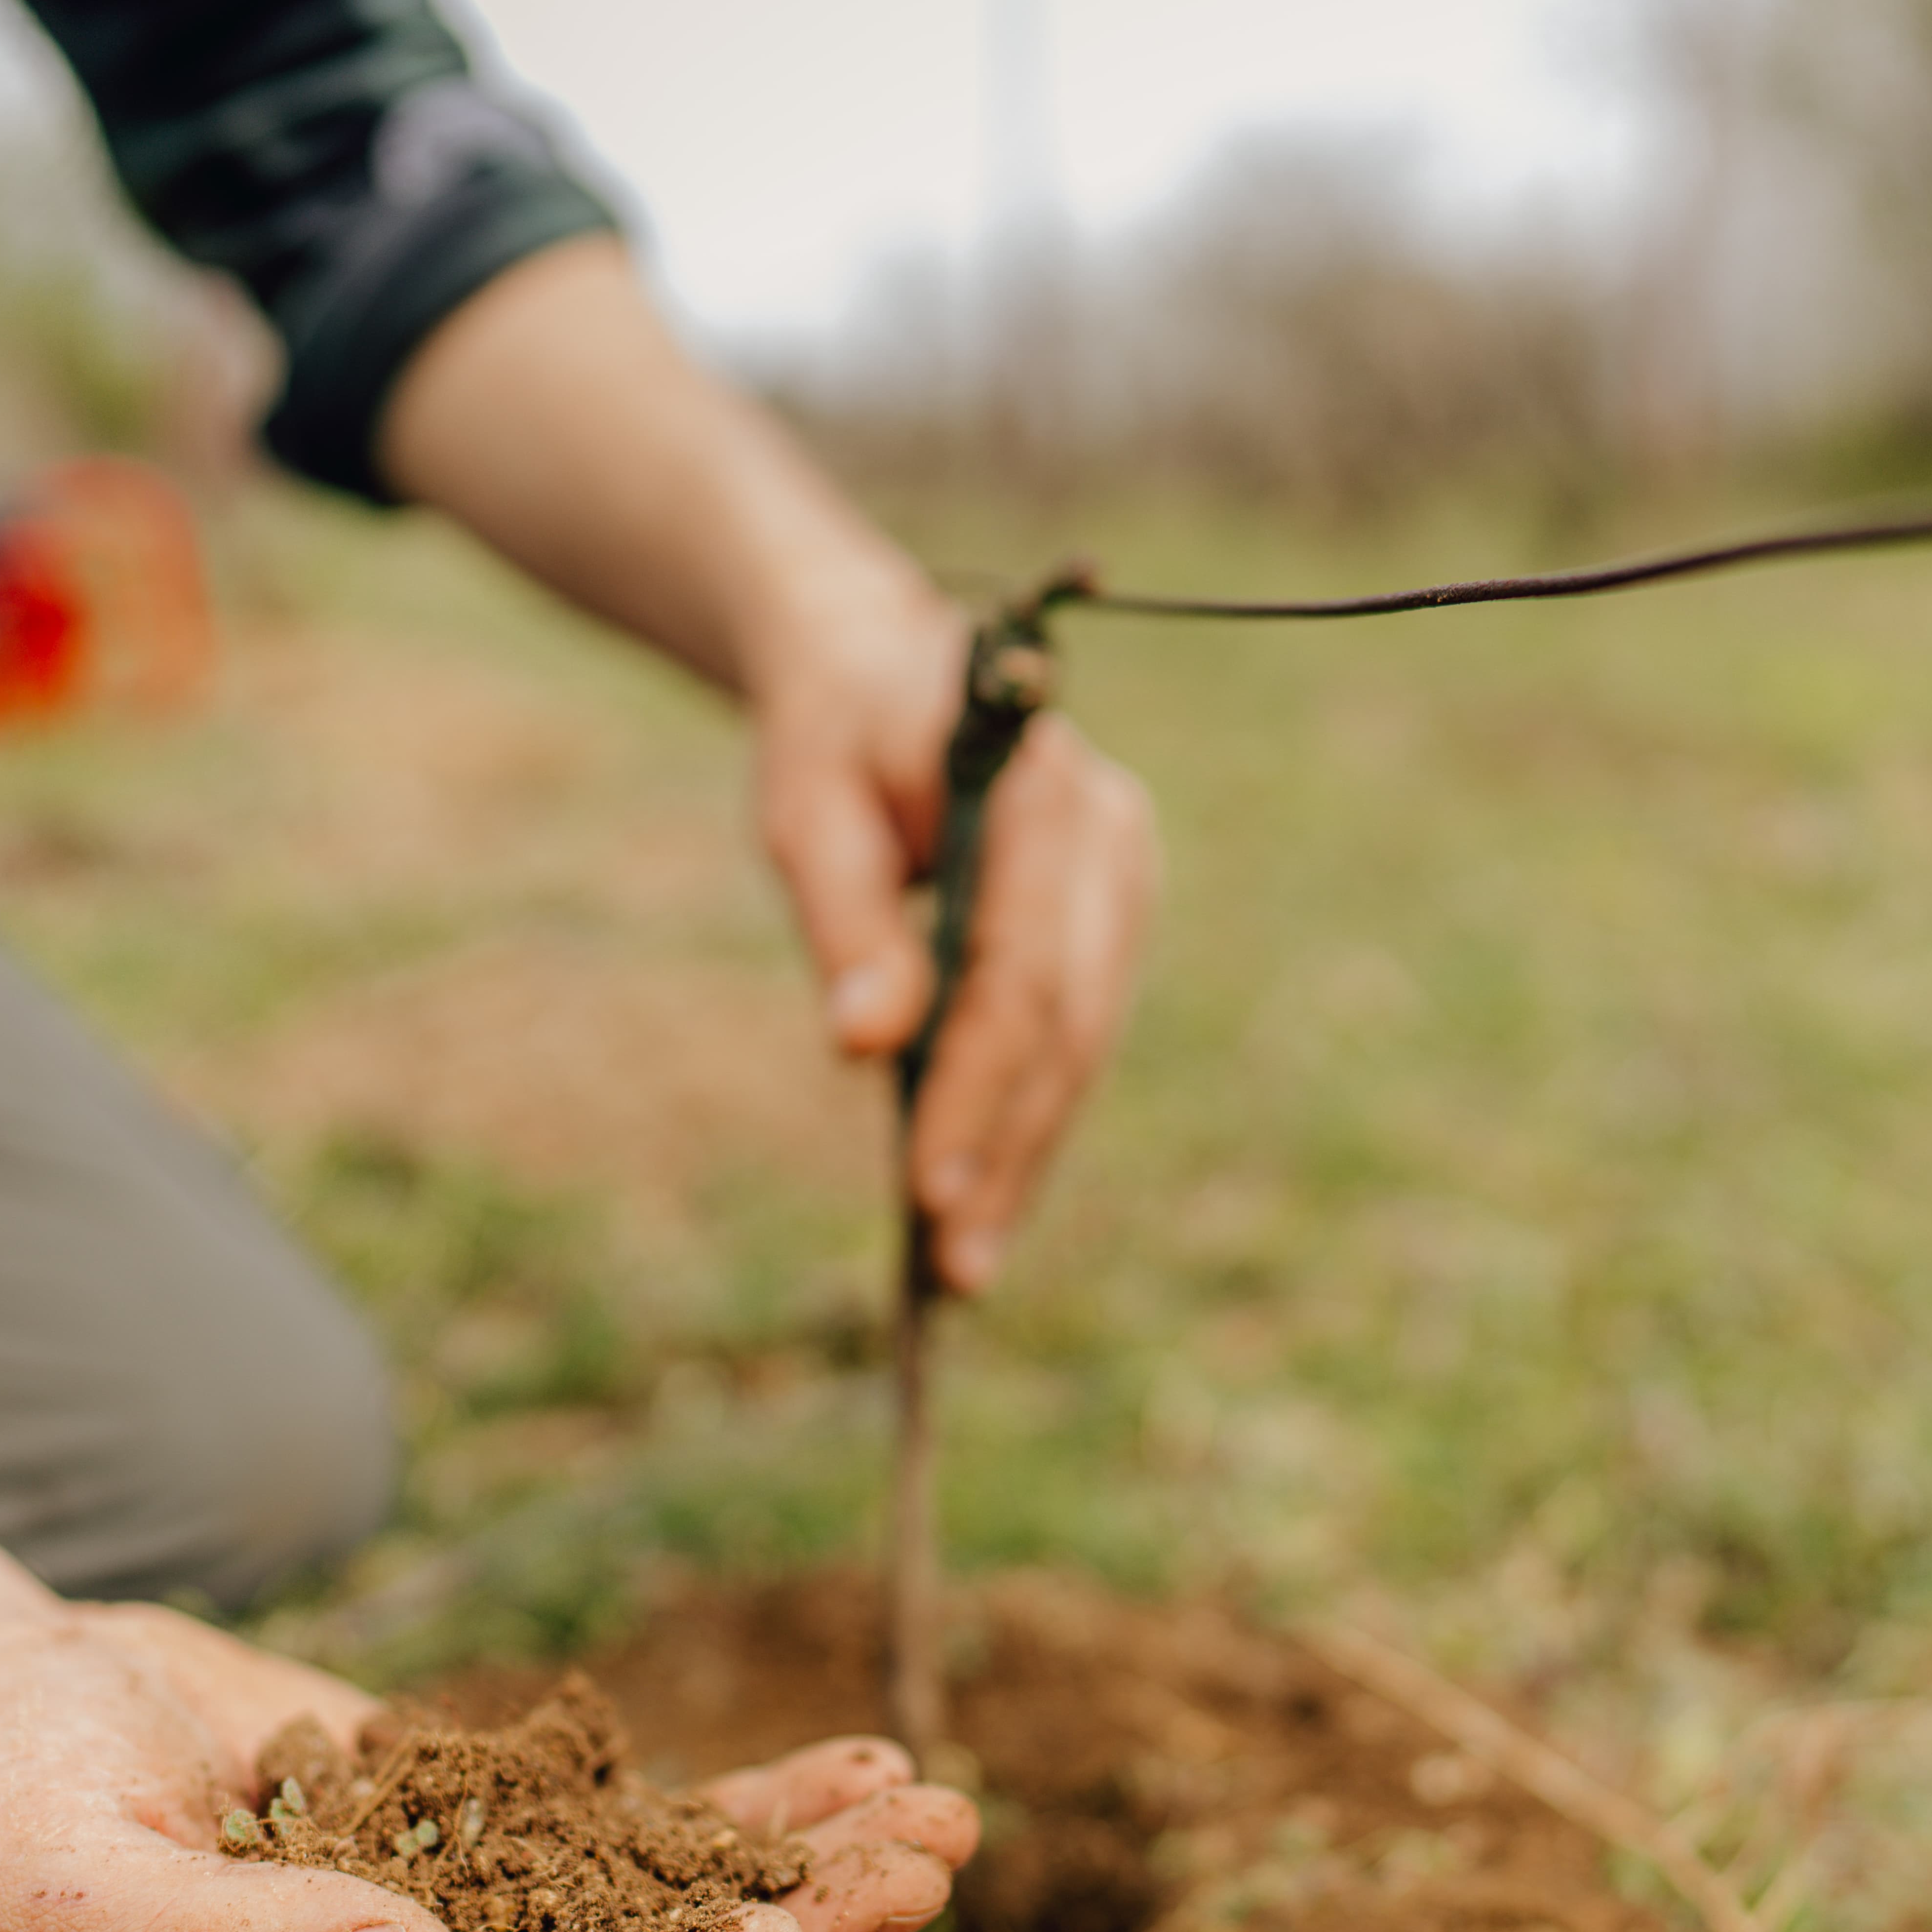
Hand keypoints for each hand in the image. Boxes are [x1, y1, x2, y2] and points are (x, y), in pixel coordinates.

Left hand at [750, 583, 1160, 1295]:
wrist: (884, 667)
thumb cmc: (833, 735)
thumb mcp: (806, 810)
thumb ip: (844, 921)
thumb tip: (866, 1049)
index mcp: (1039, 788)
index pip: (1021, 970)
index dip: (976, 1086)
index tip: (922, 1187)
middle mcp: (1109, 833)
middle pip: (1068, 1022)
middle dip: (1007, 1146)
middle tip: (951, 1264)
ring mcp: (1124, 876)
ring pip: (1084, 1042)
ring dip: (1024, 1153)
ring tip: (964, 1264)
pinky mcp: (1111, 916)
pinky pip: (1077, 1030)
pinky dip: (1030, 1113)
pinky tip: (986, 1192)